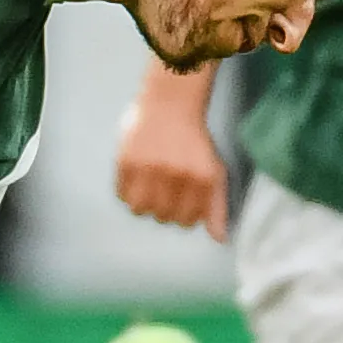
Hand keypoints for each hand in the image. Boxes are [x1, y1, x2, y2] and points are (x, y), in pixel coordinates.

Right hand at [114, 86, 229, 239]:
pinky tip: (136, 177)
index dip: (183, 213)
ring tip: (149, 186)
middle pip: (163, 217)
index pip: (187, 220)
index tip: (181, 198)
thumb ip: (217, 205)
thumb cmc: (194, 141)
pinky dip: (127, 192)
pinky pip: (122, 194)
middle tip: (164, 188)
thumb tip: (220, 240)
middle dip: (164, 207)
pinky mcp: (126, 161)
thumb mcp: (213, 171)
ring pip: (140, 210)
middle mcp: (176, 174)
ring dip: (143, 203)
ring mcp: (149, 168)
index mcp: (201, 178)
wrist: (170, 103)